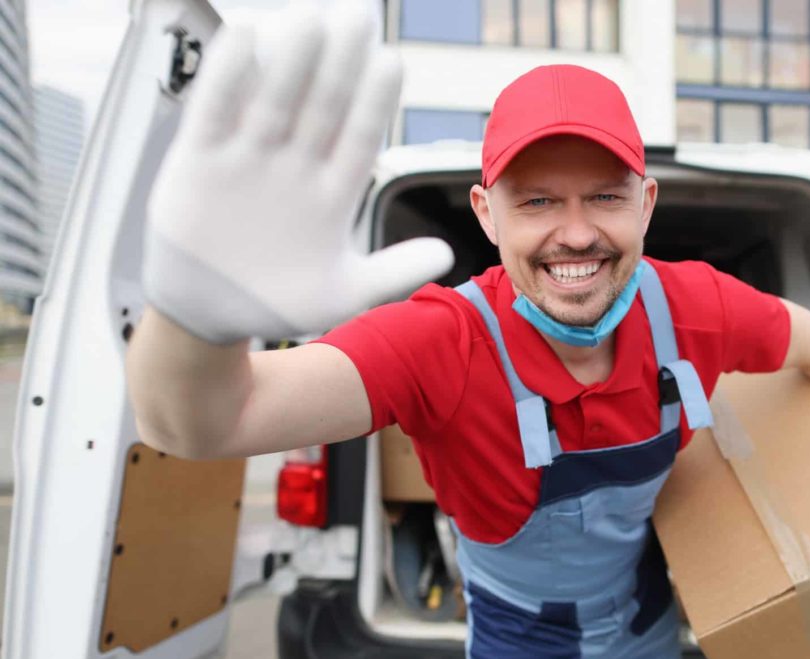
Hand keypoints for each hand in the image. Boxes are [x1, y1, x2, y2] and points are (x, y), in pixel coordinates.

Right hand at [143, 2, 452, 343]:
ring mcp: (248, 159)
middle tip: (358, 17)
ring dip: (291, 62)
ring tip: (310, 20)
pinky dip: (226, 77)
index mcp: (331, 194)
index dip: (375, 103)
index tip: (392, 63)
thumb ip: (394, 273)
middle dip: (340, 64)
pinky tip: (244, 38)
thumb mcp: (342, 294)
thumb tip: (446, 256)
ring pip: (273, 101)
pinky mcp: (200, 160)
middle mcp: (294, 167)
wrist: (208, 315)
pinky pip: (214, 110)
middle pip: (322, 106)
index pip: (359, 138)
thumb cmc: (278, 302)